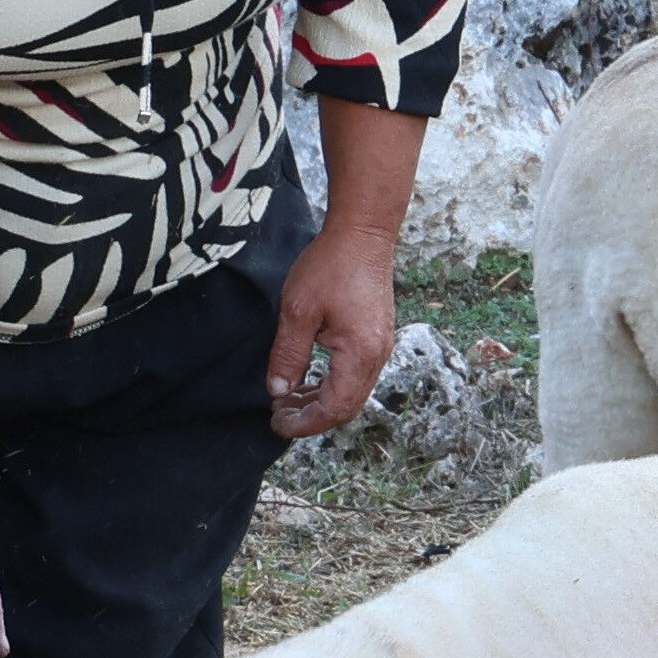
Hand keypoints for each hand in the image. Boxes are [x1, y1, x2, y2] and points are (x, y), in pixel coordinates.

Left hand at [268, 218, 399, 441]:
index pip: (334, 408)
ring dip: (320, 401)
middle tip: (278, 413)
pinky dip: (331, 384)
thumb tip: (278, 390)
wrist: (362, 234)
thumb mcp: (297, 311)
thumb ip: (288, 355)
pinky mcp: (376, 338)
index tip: (277, 422)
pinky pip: (355, 375)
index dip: (305, 423)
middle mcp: (377, 357)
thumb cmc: (331, 266)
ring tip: (287, 397)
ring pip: (351, 393)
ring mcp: (380, 348)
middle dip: (311, 416)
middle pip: (346, 407)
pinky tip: (308, 378)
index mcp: (359, 355)